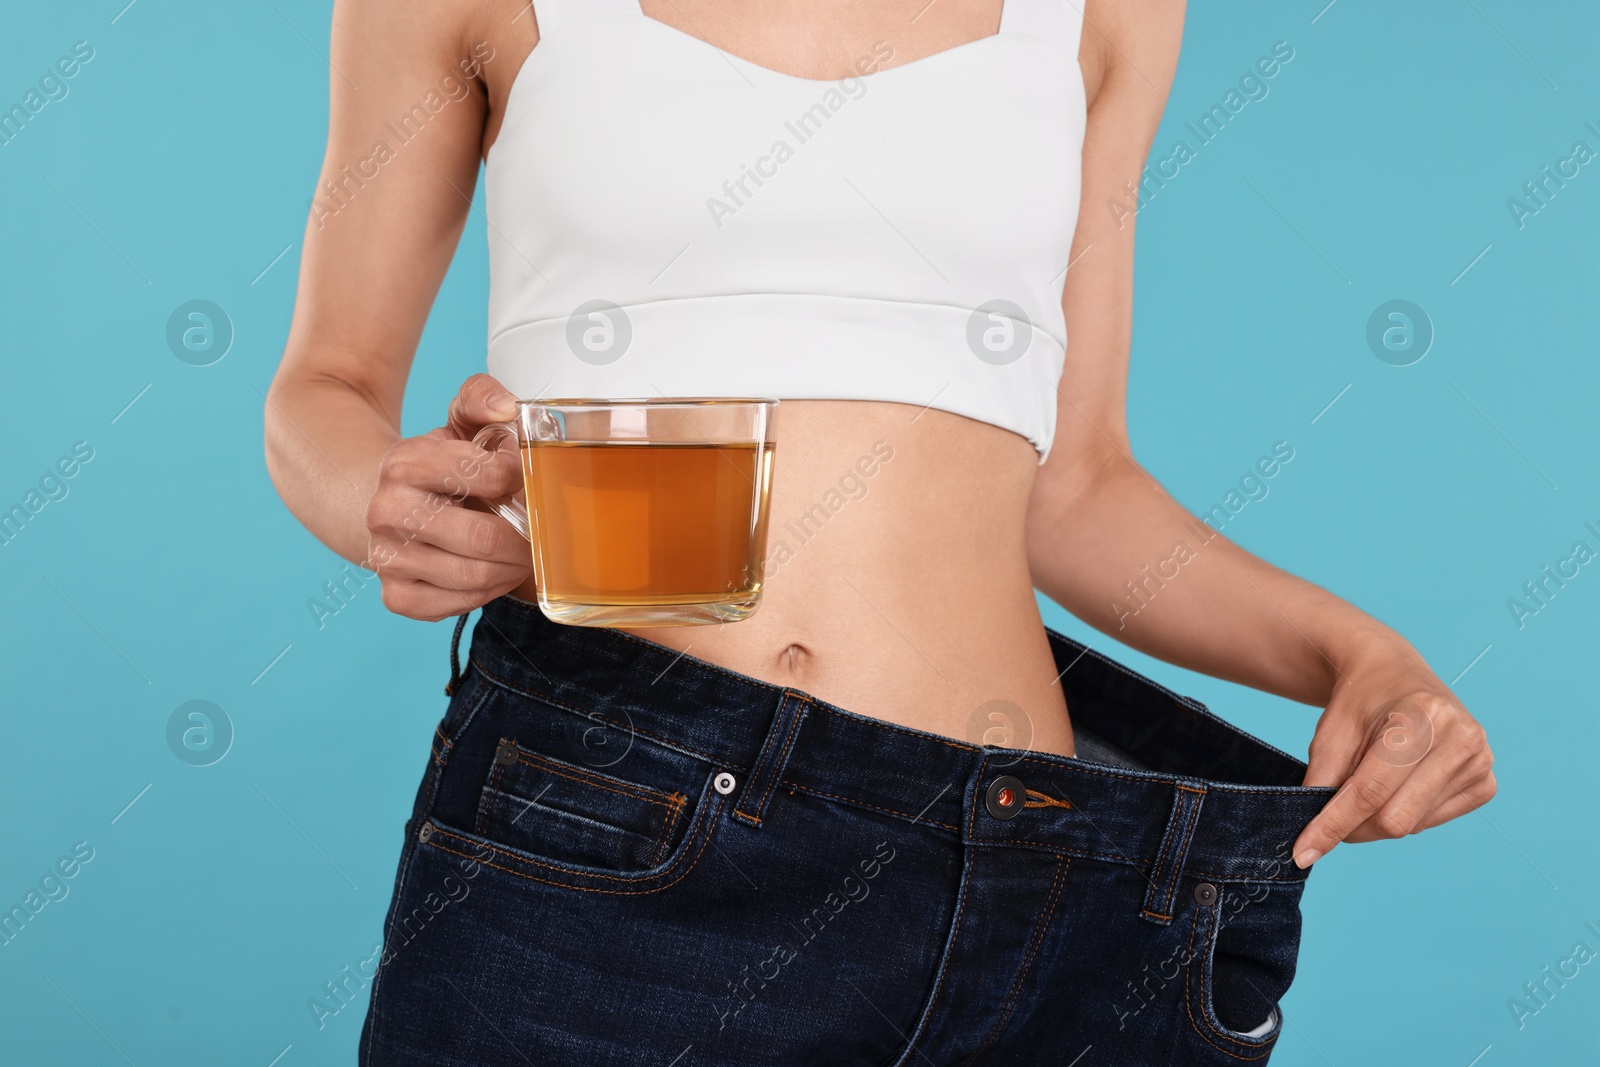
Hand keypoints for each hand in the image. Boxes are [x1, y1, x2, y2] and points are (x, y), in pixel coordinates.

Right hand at [366, 374, 528, 620]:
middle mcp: (388, 511)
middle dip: (523, 539)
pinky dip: (485, 592)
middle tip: (535, 533)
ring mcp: (387, 557)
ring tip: (516, 553)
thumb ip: (483, 399)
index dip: (521, 481)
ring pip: (475, 576)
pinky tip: (489, 572)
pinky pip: (458, 604)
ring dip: (509, 568)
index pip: (492, 476)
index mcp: (407, 462)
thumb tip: (506, 408)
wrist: (387, 502)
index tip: (523, 482)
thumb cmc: (439, 466)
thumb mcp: (460, 422)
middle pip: (485, 538)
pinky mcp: (395, 595)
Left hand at [1292, 635, 1495, 867]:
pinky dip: (1403, 813)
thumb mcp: (1330, 732)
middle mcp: (1461, 738)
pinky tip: (1399, 783)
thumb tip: (1313, 842)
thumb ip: (1321, 782)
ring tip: (1370, 779)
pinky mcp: (1485, 784)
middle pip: (1396, 818)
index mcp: (1423, 716)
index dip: (1333, 825)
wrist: (1394, 675)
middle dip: (1354, 827)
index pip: (1370, 791)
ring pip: (1412, 825)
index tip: (1303, 852)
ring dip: (1377, 818)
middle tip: (1329, 816)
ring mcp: (1480, 762)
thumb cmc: (1360, 702)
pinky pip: (1430, 823)